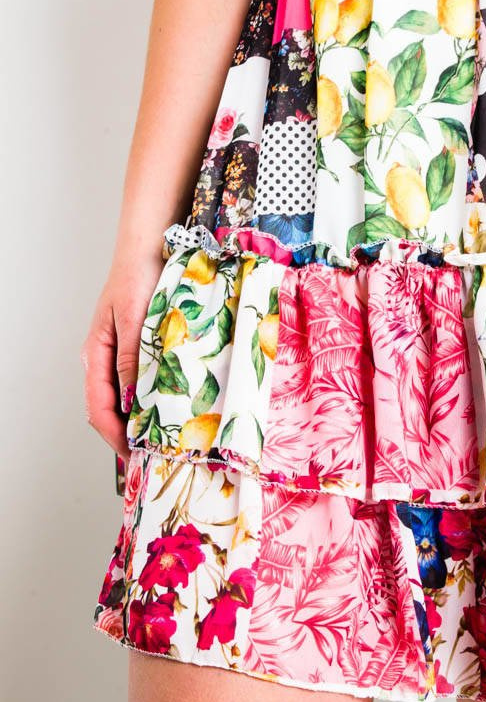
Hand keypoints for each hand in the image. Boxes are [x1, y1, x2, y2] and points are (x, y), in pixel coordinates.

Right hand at [81, 254, 163, 460]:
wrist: (151, 248)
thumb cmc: (138, 277)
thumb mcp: (134, 321)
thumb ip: (132, 360)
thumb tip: (130, 402)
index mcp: (96, 355)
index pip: (98, 407)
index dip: (114, 435)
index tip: (134, 453)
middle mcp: (107, 359)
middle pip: (111, 409)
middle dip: (128, 434)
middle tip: (155, 454)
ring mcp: (124, 354)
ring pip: (128, 398)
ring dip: (143, 418)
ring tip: (165, 437)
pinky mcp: (142, 348)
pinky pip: (143, 381)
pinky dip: (154, 398)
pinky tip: (172, 406)